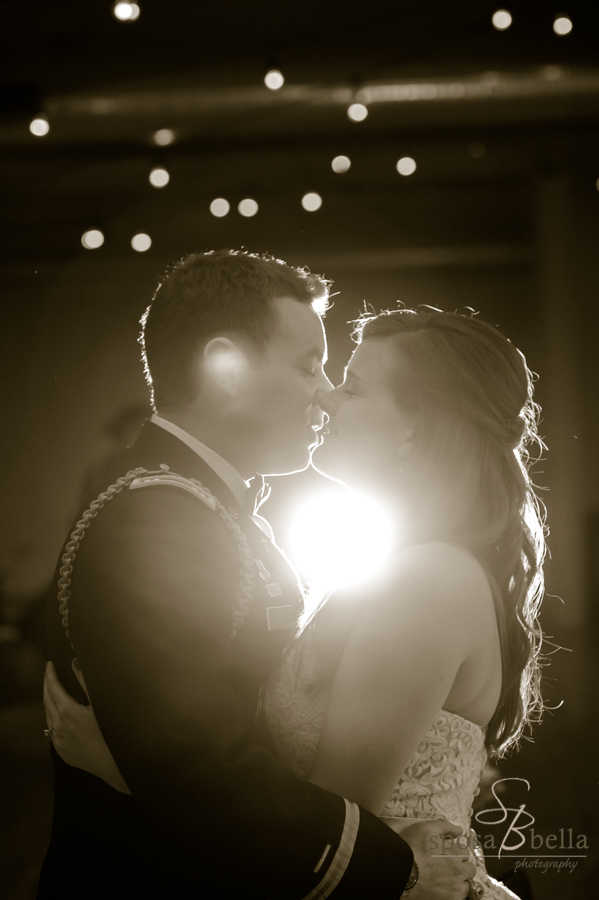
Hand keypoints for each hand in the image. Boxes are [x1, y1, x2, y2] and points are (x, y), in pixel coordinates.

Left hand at [44, 660, 130, 794]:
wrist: (114, 765)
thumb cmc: (111, 732)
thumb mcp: (100, 703)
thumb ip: (85, 681)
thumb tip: (75, 663)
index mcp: (67, 711)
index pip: (53, 687)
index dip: (50, 674)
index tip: (49, 664)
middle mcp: (58, 726)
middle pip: (47, 700)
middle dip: (47, 685)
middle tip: (49, 674)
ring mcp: (58, 740)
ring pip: (48, 716)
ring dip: (49, 702)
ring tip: (53, 692)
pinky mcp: (62, 752)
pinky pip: (52, 730)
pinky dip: (53, 718)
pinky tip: (59, 716)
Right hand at [400, 819, 476, 899]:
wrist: (399, 872)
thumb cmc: (411, 849)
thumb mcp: (426, 828)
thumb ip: (445, 826)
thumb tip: (459, 830)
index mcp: (456, 853)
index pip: (465, 851)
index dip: (456, 851)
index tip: (447, 853)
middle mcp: (459, 871)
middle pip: (470, 869)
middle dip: (461, 866)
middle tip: (447, 866)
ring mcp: (455, 889)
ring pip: (467, 886)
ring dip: (461, 881)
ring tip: (447, 879)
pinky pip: (460, 898)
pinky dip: (455, 893)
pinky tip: (444, 889)